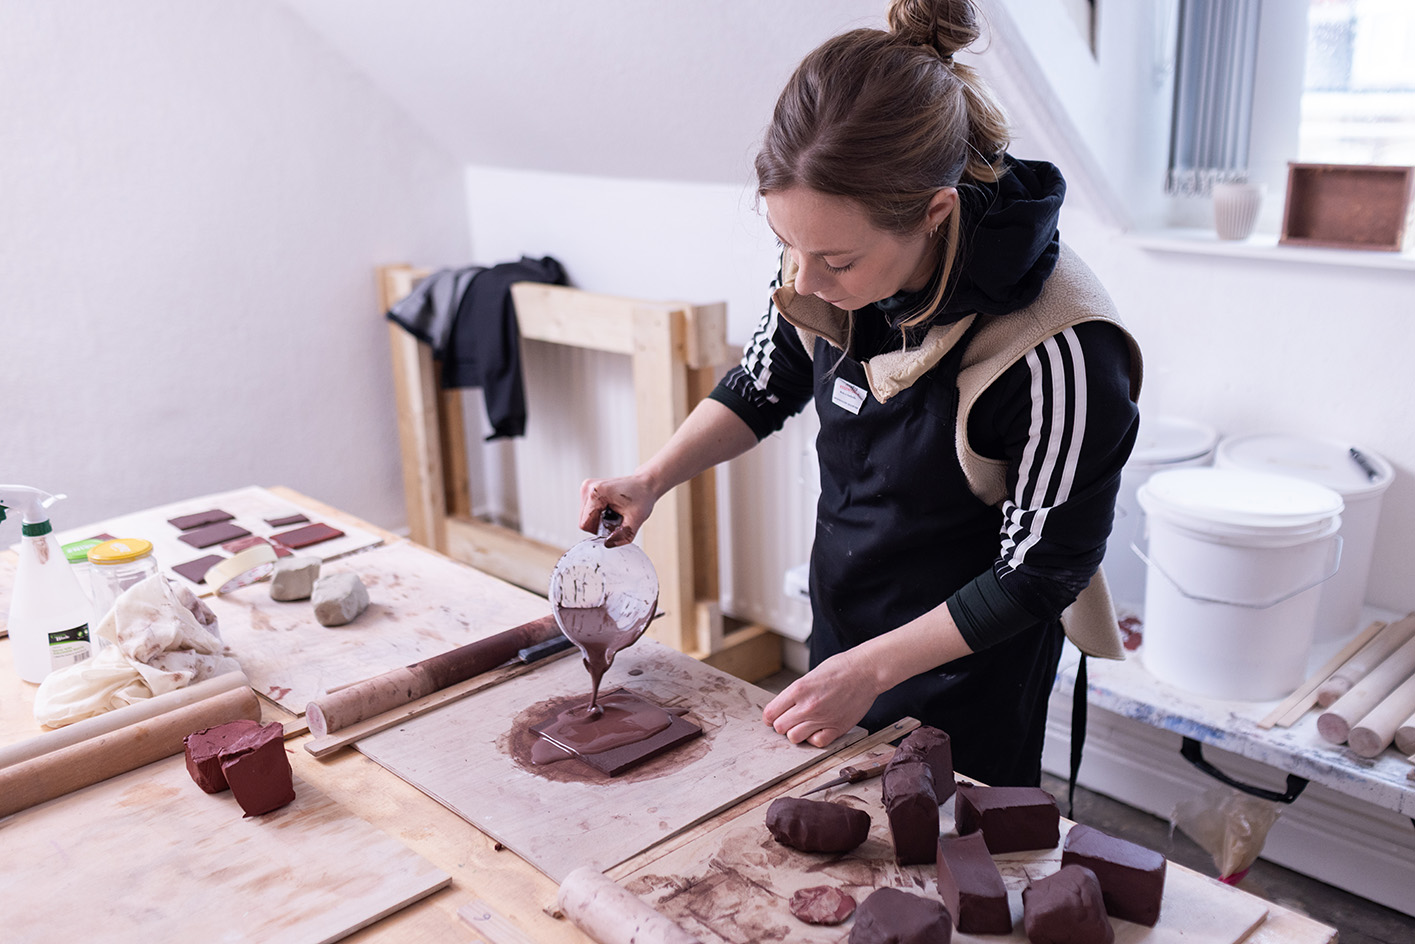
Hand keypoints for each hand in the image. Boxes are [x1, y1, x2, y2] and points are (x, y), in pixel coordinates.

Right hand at [578, 474, 656, 547]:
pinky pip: (588, 511)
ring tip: (615, 512)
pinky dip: (599, 514)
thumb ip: (624, 534)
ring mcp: (587, 487)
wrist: (645, 483)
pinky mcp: (588, 490)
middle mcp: (588, 487)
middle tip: (616, 519)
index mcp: (596, 492)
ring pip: (585, 517)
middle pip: (584, 521)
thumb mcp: (637, 519)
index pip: (585, 524)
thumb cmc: (642, 496)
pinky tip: (611, 508)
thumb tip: (609, 544)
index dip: (600, 530)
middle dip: (599, 525)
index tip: (614, 524)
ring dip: (599, 520)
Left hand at [761, 651, 879, 747]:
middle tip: (790, 719)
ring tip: (804, 724)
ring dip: (796, 732)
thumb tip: (784, 707)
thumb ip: (796, 693)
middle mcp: (808, 706)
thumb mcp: (810, 675)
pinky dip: (815, 738)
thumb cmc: (840, 668)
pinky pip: (816, 742)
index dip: (770, 716)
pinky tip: (818, 729)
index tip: (774, 716)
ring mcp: (822, 719)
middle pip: (780, 728)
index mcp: (799, 689)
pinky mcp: (837, 728)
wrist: (866, 671)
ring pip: (794, 737)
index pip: (771, 713)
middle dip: (782, 724)